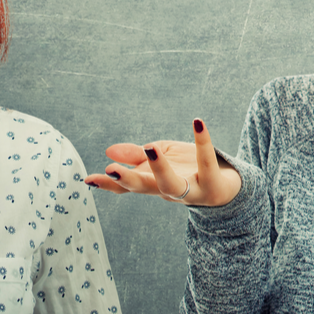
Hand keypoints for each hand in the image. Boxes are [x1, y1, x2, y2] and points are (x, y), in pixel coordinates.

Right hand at [88, 118, 240, 206]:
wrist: (225, 187)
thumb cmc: (187, 170)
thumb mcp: (159, 160)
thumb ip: (136, 156)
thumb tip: (109, 151)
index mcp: (152, 184)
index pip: (126, 187)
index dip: (108, 184)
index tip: (88, 179)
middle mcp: (168, 191)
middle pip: (145, 188)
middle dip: (128, 180)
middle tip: (111, 170)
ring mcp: (190, 190)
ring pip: (171, 185)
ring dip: (159, 168)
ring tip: (151, 148)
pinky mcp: (212, 183)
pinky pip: (206, 162)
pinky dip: (203, 142)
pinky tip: (197, 122)